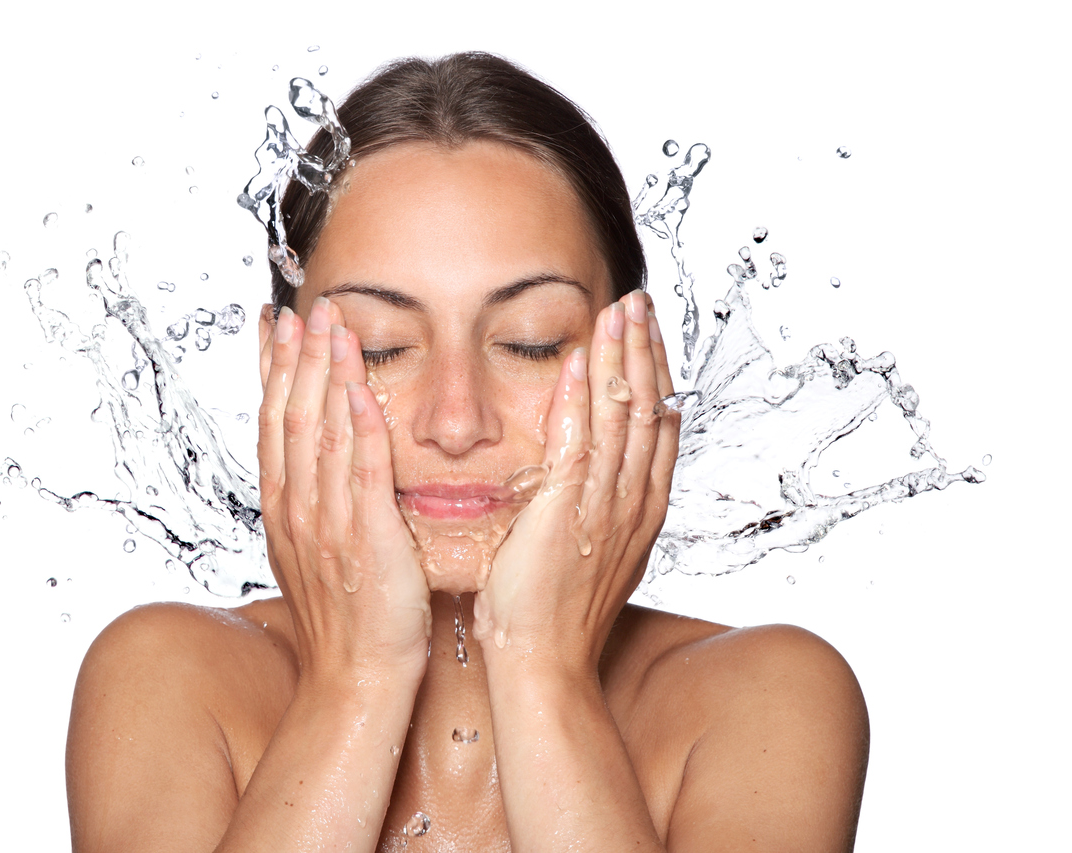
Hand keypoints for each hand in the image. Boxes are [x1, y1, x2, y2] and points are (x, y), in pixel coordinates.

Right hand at [257, 298, 431, 683]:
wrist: (355, 678)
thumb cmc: (346, 621)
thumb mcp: (316, 553)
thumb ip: (315, 504)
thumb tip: (317, 465)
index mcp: (285, 510)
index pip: (273, 424)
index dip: (272, 371)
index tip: (274, 328)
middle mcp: (298, 509)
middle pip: (291, 418)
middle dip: (296, 358)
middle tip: (304, 309)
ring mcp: (328, 522)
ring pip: (322, 433)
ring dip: (326, 375)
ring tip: (332, 325)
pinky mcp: (368, 537)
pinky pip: (364, 472)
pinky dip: (362, 427)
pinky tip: (363, 388)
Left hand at [471, 289, 678, 671]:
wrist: (544, 663)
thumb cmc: (554, 613)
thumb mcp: (591, 551)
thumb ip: (598, 507)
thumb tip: (593, 476)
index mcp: (640, 510)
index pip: (658, 426)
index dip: (656, 374)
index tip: (648, 333)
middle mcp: (633, 503)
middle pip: (650, 410)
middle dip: (646, 351)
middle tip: (639, 303)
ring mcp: (606, 508)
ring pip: (624, 418)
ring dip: (622, 359)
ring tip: (619, 311)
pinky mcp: (568, 513)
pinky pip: (580, 444)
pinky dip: (583, 399)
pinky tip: (582, 360)